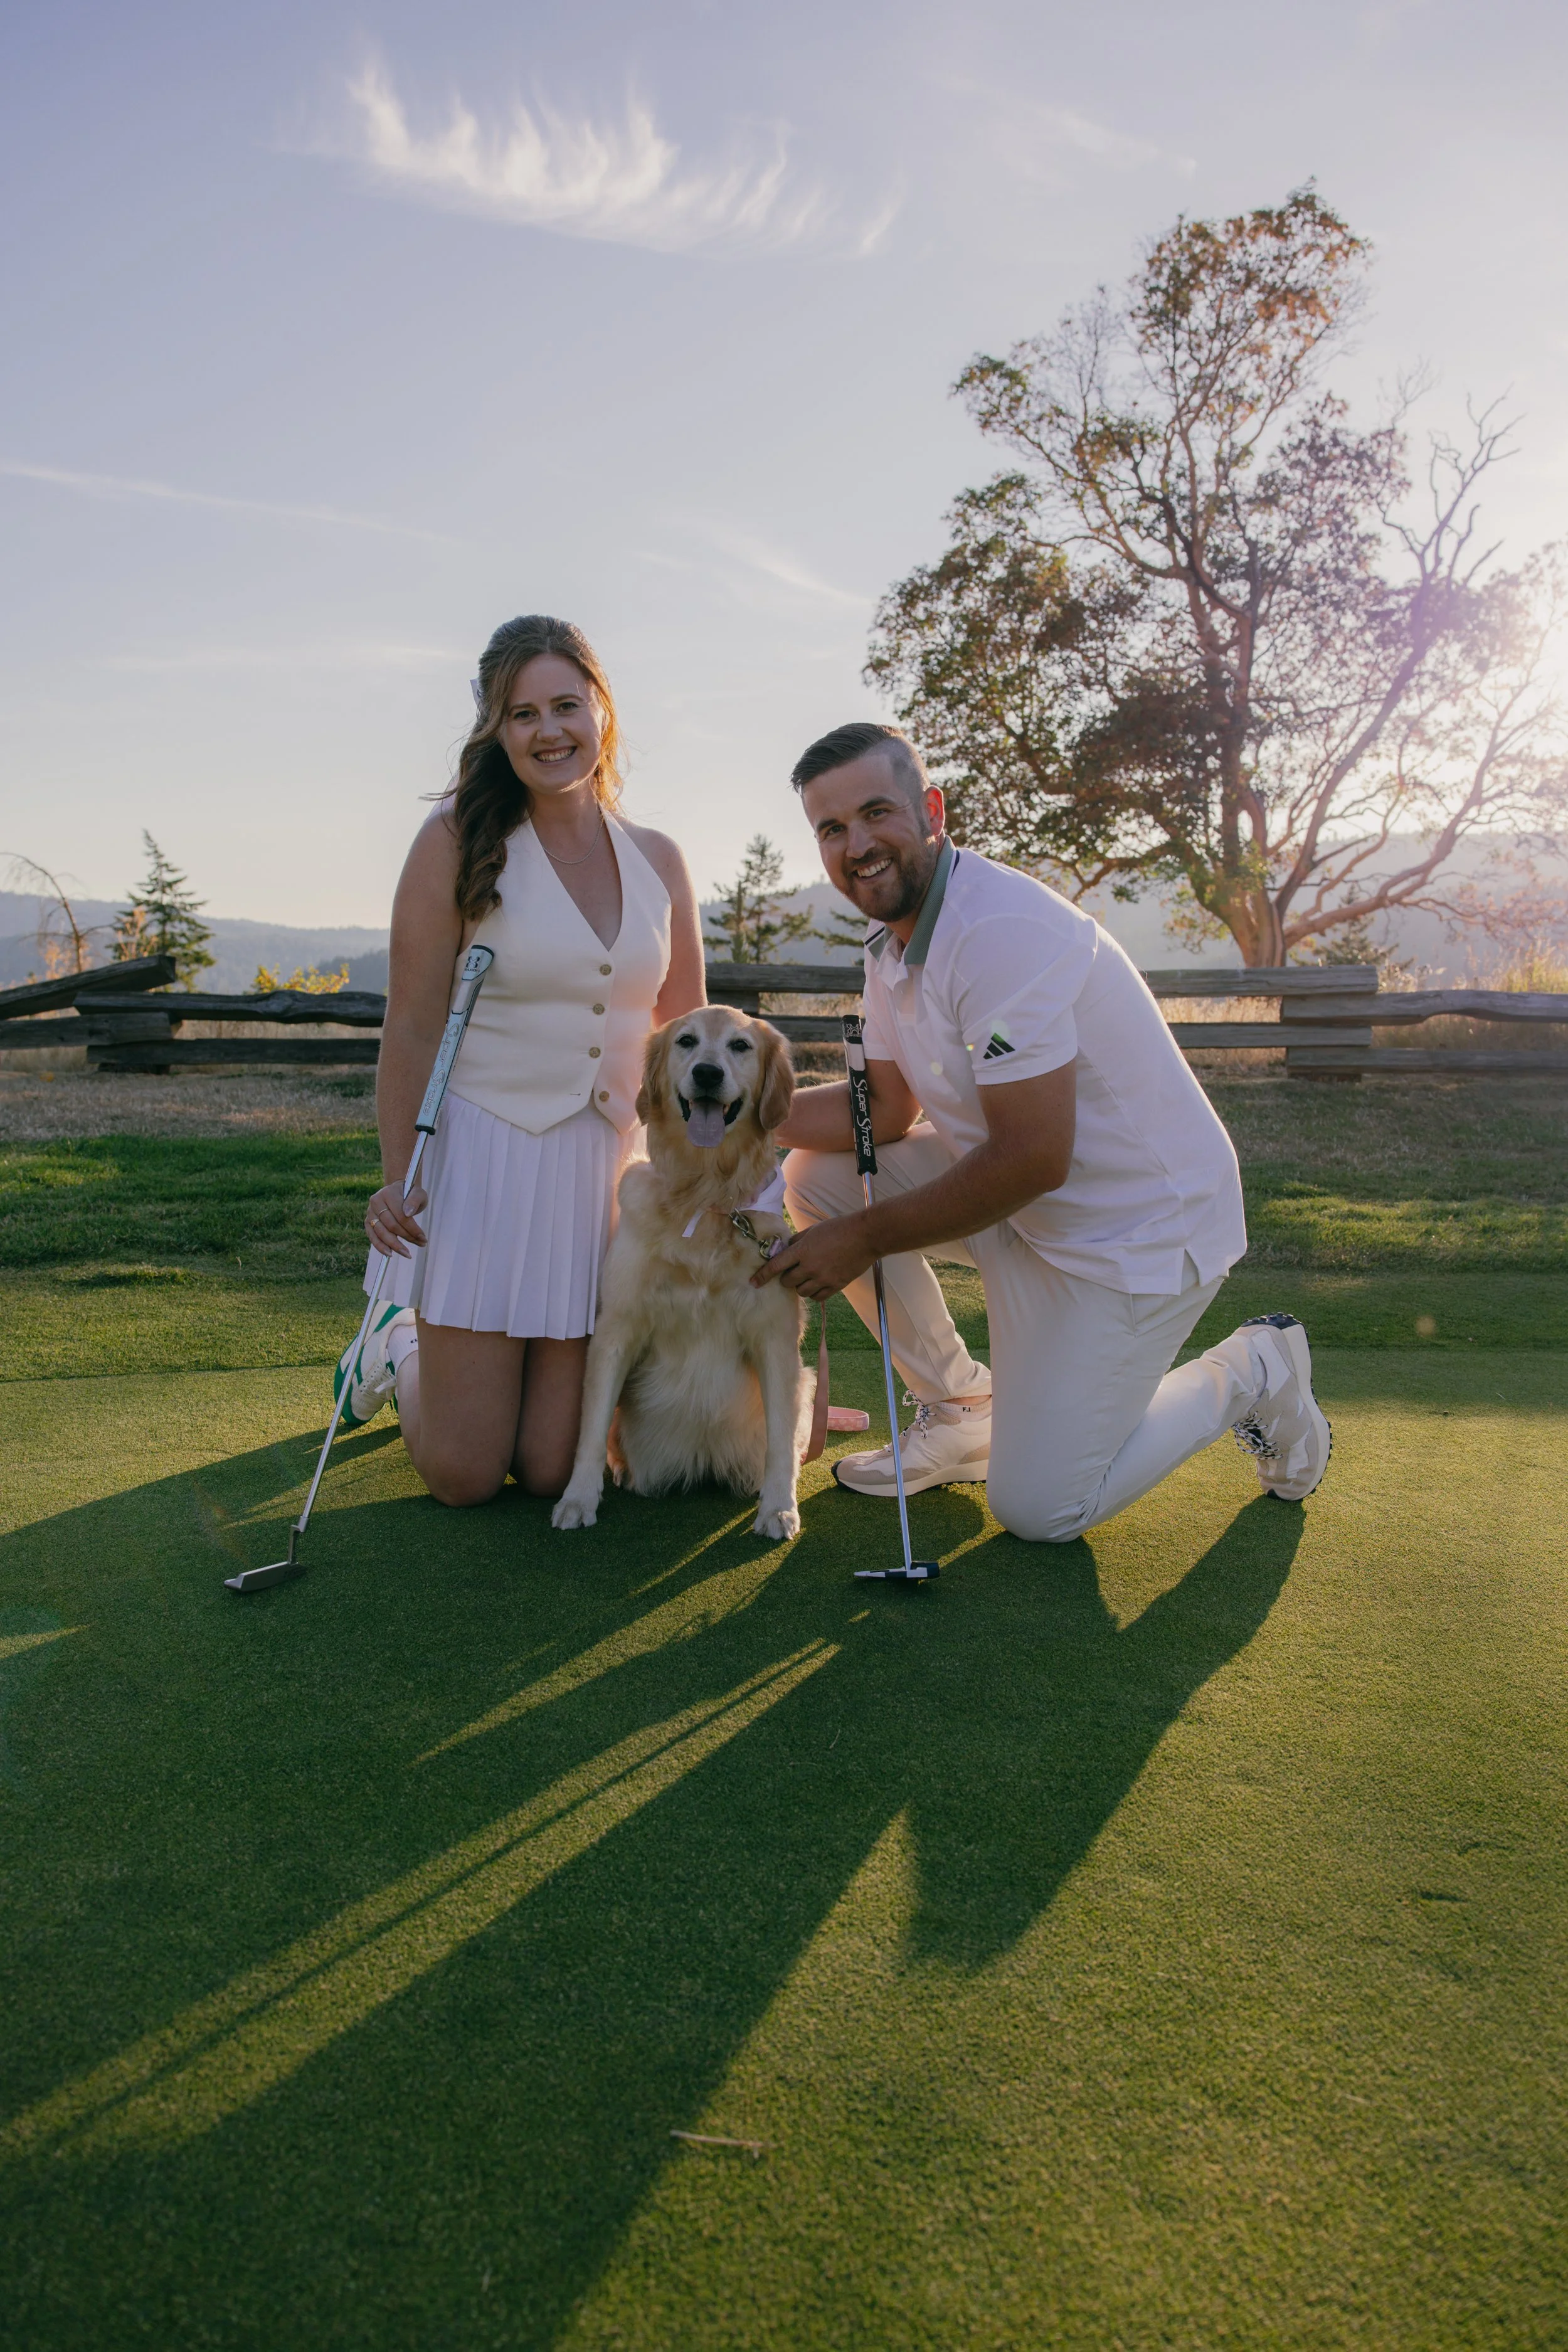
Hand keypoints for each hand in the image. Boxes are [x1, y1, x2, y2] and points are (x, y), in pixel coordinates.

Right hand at [366, 1179, 426, 1258]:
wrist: (397, 1191)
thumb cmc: (409, 1193)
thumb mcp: (417, 1193)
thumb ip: (415, 1201)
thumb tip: (408, 1213)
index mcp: (388, 1193)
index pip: (400, 1215)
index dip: (412, 1228)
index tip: (423, 1237)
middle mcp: (376, 1202)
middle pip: (391, 1225)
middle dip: (407, 1237)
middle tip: (421, 1244)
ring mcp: (370, 1212)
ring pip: (381, 1233)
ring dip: (395, 1245)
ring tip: (407, 1254)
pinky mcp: (367, 1221)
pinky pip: (372, 1237)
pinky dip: (380, 1246)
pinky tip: (390, 1253)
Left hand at [751, 1212, 873, 1301]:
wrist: (866, 1236)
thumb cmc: (839, 1228)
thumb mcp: (813, 1229)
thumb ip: (797, 1241)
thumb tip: (784, 1249)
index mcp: (802, 1250)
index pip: (775, 1266)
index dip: (762, 1275)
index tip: (754, 1282)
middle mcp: (810, 1267)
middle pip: (787, 1282)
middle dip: (785, 1278)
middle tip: (792, 1272)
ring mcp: (824, 1278)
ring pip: (802, 1292)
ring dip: (800, 1286)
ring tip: (807, 1277)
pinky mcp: (836, 1286)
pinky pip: (818, 1297)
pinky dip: (814, 1293)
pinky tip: (817, 1284)